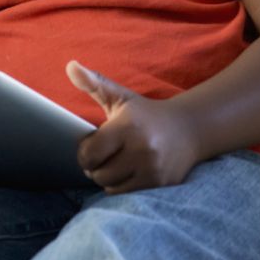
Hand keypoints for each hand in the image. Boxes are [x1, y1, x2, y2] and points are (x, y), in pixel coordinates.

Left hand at [67, 61, 199, 193]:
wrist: (189, 128)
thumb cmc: (145, 113)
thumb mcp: (120, 95)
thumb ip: (93, 82)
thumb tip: (70, 66)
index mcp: (127, 127)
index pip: (90, 153)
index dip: (84, 151)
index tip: (90, 145)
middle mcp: (141, 149)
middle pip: (98, 173)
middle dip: (94, 166)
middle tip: (102, 155)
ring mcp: (153, 169)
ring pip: (110, 186)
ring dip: (107, 178)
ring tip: (114, 163)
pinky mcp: (161, 183)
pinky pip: (126, 193)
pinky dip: (121, 186)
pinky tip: (127, 171)